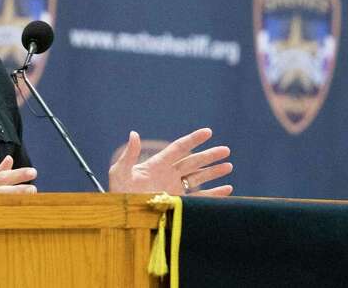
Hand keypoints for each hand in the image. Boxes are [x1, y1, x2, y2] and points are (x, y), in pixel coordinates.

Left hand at [108, 128, 232, 195]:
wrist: (121, 215)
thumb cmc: (118, 192)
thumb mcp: (120, 172)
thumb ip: (129, 154)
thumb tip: (133, 133)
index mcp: (157, 164)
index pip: (179, 148)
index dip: (193, 140)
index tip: (208, 132)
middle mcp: (169, 174)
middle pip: (193, 162)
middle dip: (209, 156)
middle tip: (226, 150)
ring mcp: (174, 189)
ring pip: (198, 177)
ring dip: (213, 172)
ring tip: (229, 166)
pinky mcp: (178, 203)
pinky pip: (199, 198)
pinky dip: (214, 194)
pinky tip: (227, 189)